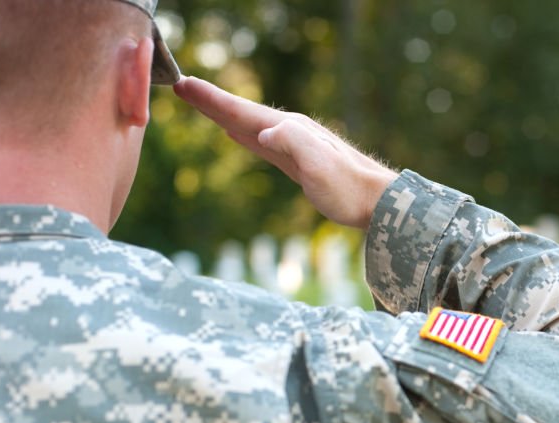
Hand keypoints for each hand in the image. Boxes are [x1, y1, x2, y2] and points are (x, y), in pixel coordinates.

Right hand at [173, 77, 397, 229]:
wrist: (377, 202)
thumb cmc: (348, 189)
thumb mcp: (318, 166)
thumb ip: (292, 143)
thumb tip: (262, 132)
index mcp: (289, 130)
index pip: (243, 111)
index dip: (212, 99)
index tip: (183, 84)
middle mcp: (290, 132)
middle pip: (242, 112)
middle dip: (211, 100)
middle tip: (181, 86)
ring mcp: (294, 145)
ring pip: (250, 125)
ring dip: (224, 114)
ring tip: (202, 104)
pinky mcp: (298, 162)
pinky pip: (262, 142)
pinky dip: (244, 133)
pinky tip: (237, 132)